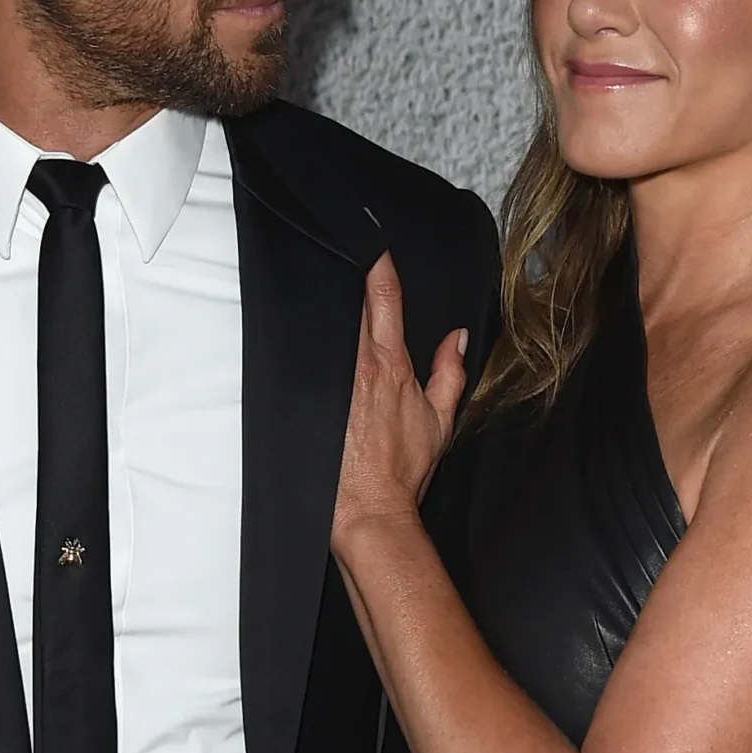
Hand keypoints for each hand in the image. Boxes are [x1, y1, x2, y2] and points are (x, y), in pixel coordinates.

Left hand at [332, 255, 466, 552]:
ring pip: (321, 328)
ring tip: (316, 282)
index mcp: (389, 363)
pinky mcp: (306, 401)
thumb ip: (450, 372)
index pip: (383, 299)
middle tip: (339, 253)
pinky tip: (294, 329)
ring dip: (324, 307)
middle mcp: (355, 365)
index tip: (371, 244)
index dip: (376, 265)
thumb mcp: (440, 419)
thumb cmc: (402, 469)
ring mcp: (328, 381)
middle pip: (347, 304)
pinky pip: (303, 360)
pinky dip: (303, 343)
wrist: (369, 508)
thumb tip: (457, 338)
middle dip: (344, 277)